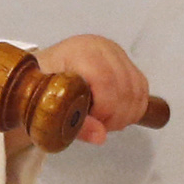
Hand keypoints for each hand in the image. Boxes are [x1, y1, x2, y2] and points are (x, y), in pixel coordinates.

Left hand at [36, 33, 151, 144]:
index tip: (94, 121)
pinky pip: (142, 89)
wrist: (43, 71)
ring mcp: (116, 53)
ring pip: (136, 90)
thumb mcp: (49, 107)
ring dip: (126, 114)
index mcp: (78, 52)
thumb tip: (101, 136)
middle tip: (99, 125)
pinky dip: (133, 107)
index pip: (105, 80)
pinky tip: (115, 113)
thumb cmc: (42, 87)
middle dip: (115, 116)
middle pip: (124, 88)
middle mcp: (100, 47)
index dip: (104, 108)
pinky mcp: (126, 62)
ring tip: (105, 120)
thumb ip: (75, 124)